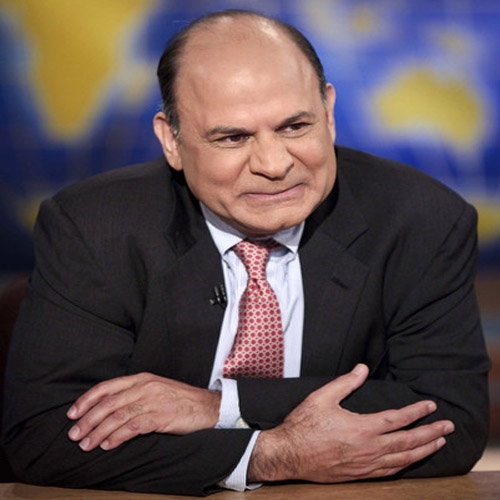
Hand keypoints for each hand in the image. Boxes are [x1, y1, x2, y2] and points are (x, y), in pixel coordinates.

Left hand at [66, 373, 220, 451]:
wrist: (207, 406)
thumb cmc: (180, 399)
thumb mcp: (155, 389)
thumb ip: (134, 394)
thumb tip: (107, 409)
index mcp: (142, 378)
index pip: (107, 387)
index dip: (87, 400)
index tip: (73, 413)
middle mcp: (145, 387)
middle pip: (109, 403)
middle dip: (88, 419)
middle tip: (74, 434)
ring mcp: (154, 401)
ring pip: (118, 416)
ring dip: (98, 432)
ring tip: (86, 444)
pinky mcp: (161, 416)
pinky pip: (133, 427)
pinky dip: (117, 437)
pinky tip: (108, 445)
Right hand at [248, 364, 454, 482]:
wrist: (289, 454)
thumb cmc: (304, 425)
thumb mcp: (322, 397)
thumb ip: (345, 382)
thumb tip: (362, 368)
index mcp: (361, 428)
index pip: (397, 419)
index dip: (416, 412)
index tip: (430, 405)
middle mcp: (368, 449)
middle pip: (408, 442)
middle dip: (431, 433)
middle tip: (448, 426)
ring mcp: (365, 465)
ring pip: (403, 460)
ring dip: (424, 451)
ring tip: (438, 443)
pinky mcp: (359, 475)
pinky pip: (389, 472)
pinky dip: (405, 465)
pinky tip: (411, 461)